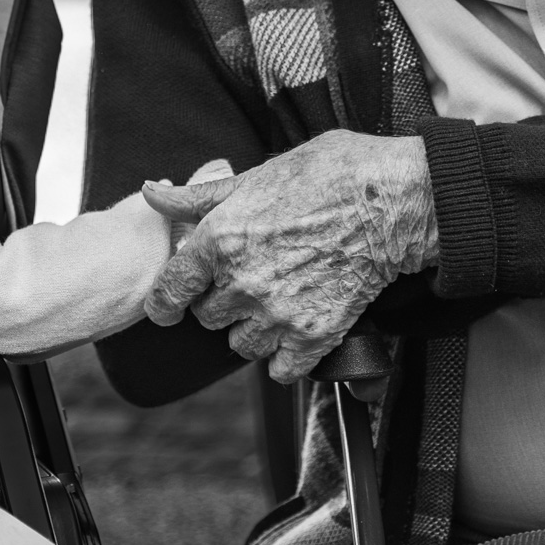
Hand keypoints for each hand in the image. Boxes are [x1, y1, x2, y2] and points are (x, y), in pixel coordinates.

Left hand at [142, 131, 436, 382]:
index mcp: (219, 240)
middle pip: (208, 317)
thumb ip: (199, 196)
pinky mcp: (313, 336)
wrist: (391, 200)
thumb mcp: (256, 173)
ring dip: (252, 330)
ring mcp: (277, 314)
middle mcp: (241, 283)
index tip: (170, 307)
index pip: (169, 292)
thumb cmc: (328, 174)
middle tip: (250, 278)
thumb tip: (153, 193)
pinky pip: (279, 370)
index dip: (165, 302)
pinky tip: (296, 329)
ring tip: (277, 300)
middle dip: (221, 301)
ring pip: (240, 345)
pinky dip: (284, 357)